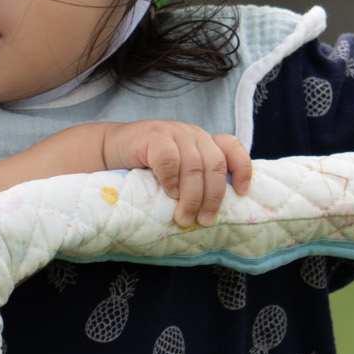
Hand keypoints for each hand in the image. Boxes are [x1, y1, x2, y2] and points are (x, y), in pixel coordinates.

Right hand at [102, 121, 252, 226]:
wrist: (109, 150)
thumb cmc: (146, 168)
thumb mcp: (178, 172)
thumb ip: (196, 181)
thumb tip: (213, 214)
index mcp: (204, 142)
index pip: (232, 147)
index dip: (242, 168)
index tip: (243, 192)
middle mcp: (193, 135)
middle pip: (215, 165)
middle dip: (213, 196)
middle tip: (205, 221)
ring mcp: (174, 133)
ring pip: (194, 166)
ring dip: (192, 197)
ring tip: (184, 218)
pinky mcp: (153, 136)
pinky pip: (169, 159)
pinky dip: (171, 179)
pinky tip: (168, 194)